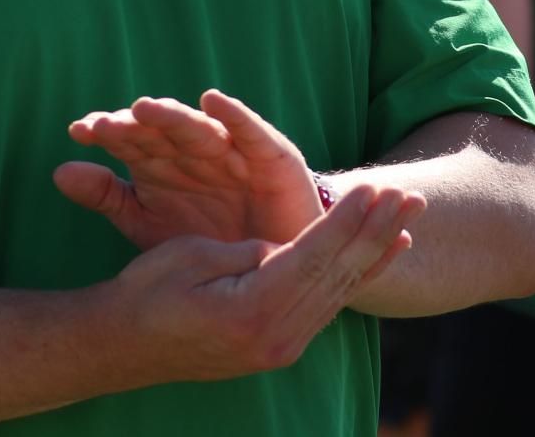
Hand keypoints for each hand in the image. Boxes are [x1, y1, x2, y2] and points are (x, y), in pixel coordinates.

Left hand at [55, 90, 323, 248]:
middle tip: (107, 124)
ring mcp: (232, 152)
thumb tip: (58, 172)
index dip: (106, 133)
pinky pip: (250, 133)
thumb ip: (108, 197)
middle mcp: (194, 151)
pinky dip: (234, 116)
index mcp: (162, 163)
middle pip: (160, 131)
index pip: (129, 140)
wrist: (274, 270)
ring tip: (147, 109)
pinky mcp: (271, 157)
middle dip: (134, 126)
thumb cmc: (207, 242)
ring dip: (174, 118)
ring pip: (198, 129)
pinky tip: (213, 102)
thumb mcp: (148, 226)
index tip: (80, 131)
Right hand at [106, 184, 423, 384]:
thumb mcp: (192, 258)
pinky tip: (386, 252)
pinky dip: (360, 274)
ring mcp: (281, 347)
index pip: (314, 258)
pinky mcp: (280, 346)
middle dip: (377, 231)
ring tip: (409, 216)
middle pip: (338, 274)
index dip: (347, 221)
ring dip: (377, 249)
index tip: (375, 187)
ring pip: (341, 290)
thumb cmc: (146, 293)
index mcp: (252, 311)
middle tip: (411, 196)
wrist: (122, 347)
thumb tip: (287, 248)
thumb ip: (248, 253)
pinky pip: (330, 303)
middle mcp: (276, 337)